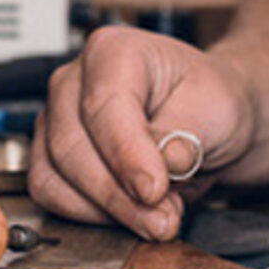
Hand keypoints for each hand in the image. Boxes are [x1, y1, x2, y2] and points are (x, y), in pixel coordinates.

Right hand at [27, 27, 255, 239]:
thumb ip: (187, 134)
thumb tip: (166, 164)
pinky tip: (133, 213)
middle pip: (72, 146)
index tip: (154, 190)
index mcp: (114, 50)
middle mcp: (75, 81)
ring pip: (55, 177)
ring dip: (108, 210)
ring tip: (158, 217)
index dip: (127, 155)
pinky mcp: (52, 157)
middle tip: (163, 218)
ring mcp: (57, 119)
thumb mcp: (216, 108)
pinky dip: (92, 216)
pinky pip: (53, 195)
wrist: (208, 120)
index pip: (104, 106)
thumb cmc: (208, 100)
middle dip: (118, 195)